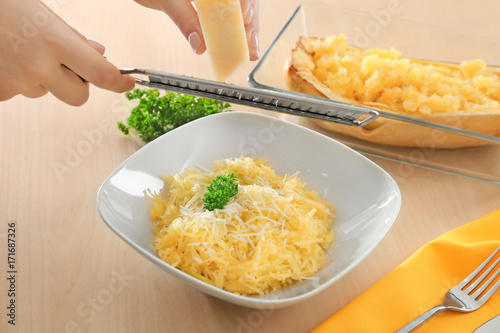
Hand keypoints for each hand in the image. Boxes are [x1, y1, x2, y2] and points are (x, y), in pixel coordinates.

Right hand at [0, 0, 134, 105]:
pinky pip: (20, 92)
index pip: (101, 74)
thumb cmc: (5, 7)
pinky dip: (17, 79)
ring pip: (45, 92)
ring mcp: (16, 82)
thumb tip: (100, 54)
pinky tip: (5, 58)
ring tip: (19, 50)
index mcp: (55, 42)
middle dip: (78, 86)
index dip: (118, 82)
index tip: (127, 83)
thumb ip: (74, 38)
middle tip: (65, 67)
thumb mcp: (44, 14)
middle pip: (78, 98)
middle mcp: (38, 66)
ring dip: (41, 78)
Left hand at [135, 0, 259, 59]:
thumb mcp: (168, 0)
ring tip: (251, 51)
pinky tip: (239, 48)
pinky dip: (233, 33)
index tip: (245, 17)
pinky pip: (228, 17)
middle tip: (251, 45)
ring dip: (246, 31)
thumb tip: (199, 44)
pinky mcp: (214, 5)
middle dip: (250, 23)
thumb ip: (184, 19)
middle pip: (244, 1)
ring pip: (239, 10)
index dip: (246, 1)